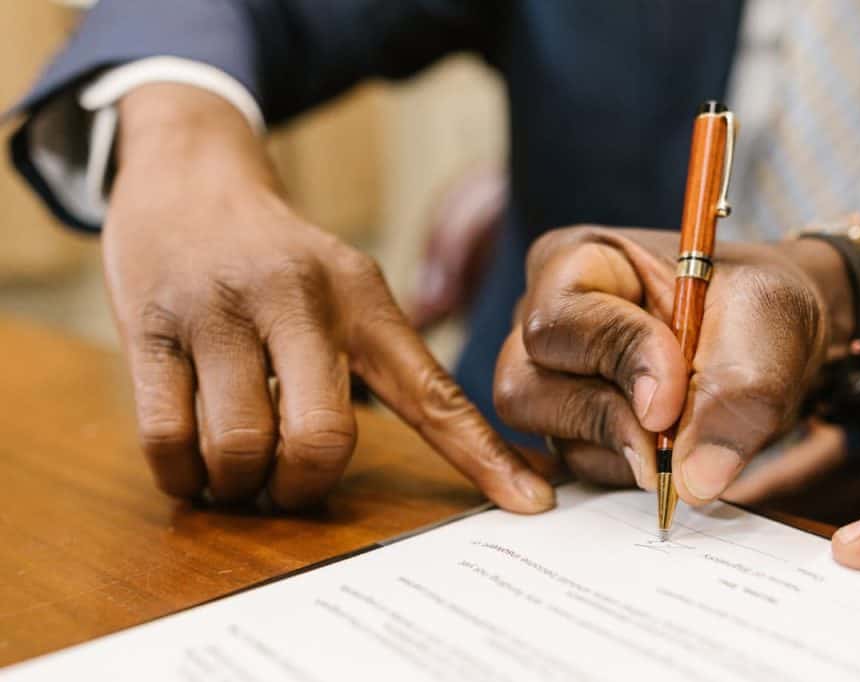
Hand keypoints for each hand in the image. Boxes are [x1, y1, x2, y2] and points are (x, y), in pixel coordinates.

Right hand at [104, 84, 553, 511]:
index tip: (532, 504)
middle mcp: (299, 301)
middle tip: (291, 483)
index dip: (483, 457)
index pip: (435, 393)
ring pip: (241, 449)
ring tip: (239, 471)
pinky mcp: (148, 328)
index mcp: (364, 299)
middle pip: (324, 439)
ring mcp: (219, 313)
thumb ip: (385, 363)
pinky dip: (184, 477)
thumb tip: (444, 452)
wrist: (189, 178)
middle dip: (305, 486)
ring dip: (241, 486)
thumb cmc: (280, 260)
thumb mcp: (346, 287)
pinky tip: (194, 465)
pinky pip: (167, 440)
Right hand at [493, 226, 852, 504]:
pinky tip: (669, 454)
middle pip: (525, 385)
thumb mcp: (766, 324)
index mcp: (578, 263)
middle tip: (673, 443)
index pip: (563, 319)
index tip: (672, 402)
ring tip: (688, 433)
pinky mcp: (570, 429)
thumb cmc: (757, 308)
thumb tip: (694, 480)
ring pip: (549, 433)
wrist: (774, 343)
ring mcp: (550, 380)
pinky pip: (576, 467)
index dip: (617, 362)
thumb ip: (736, 395)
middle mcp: (548, 322)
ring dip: (623, 448)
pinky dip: (627, 470)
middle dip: (607, 418)